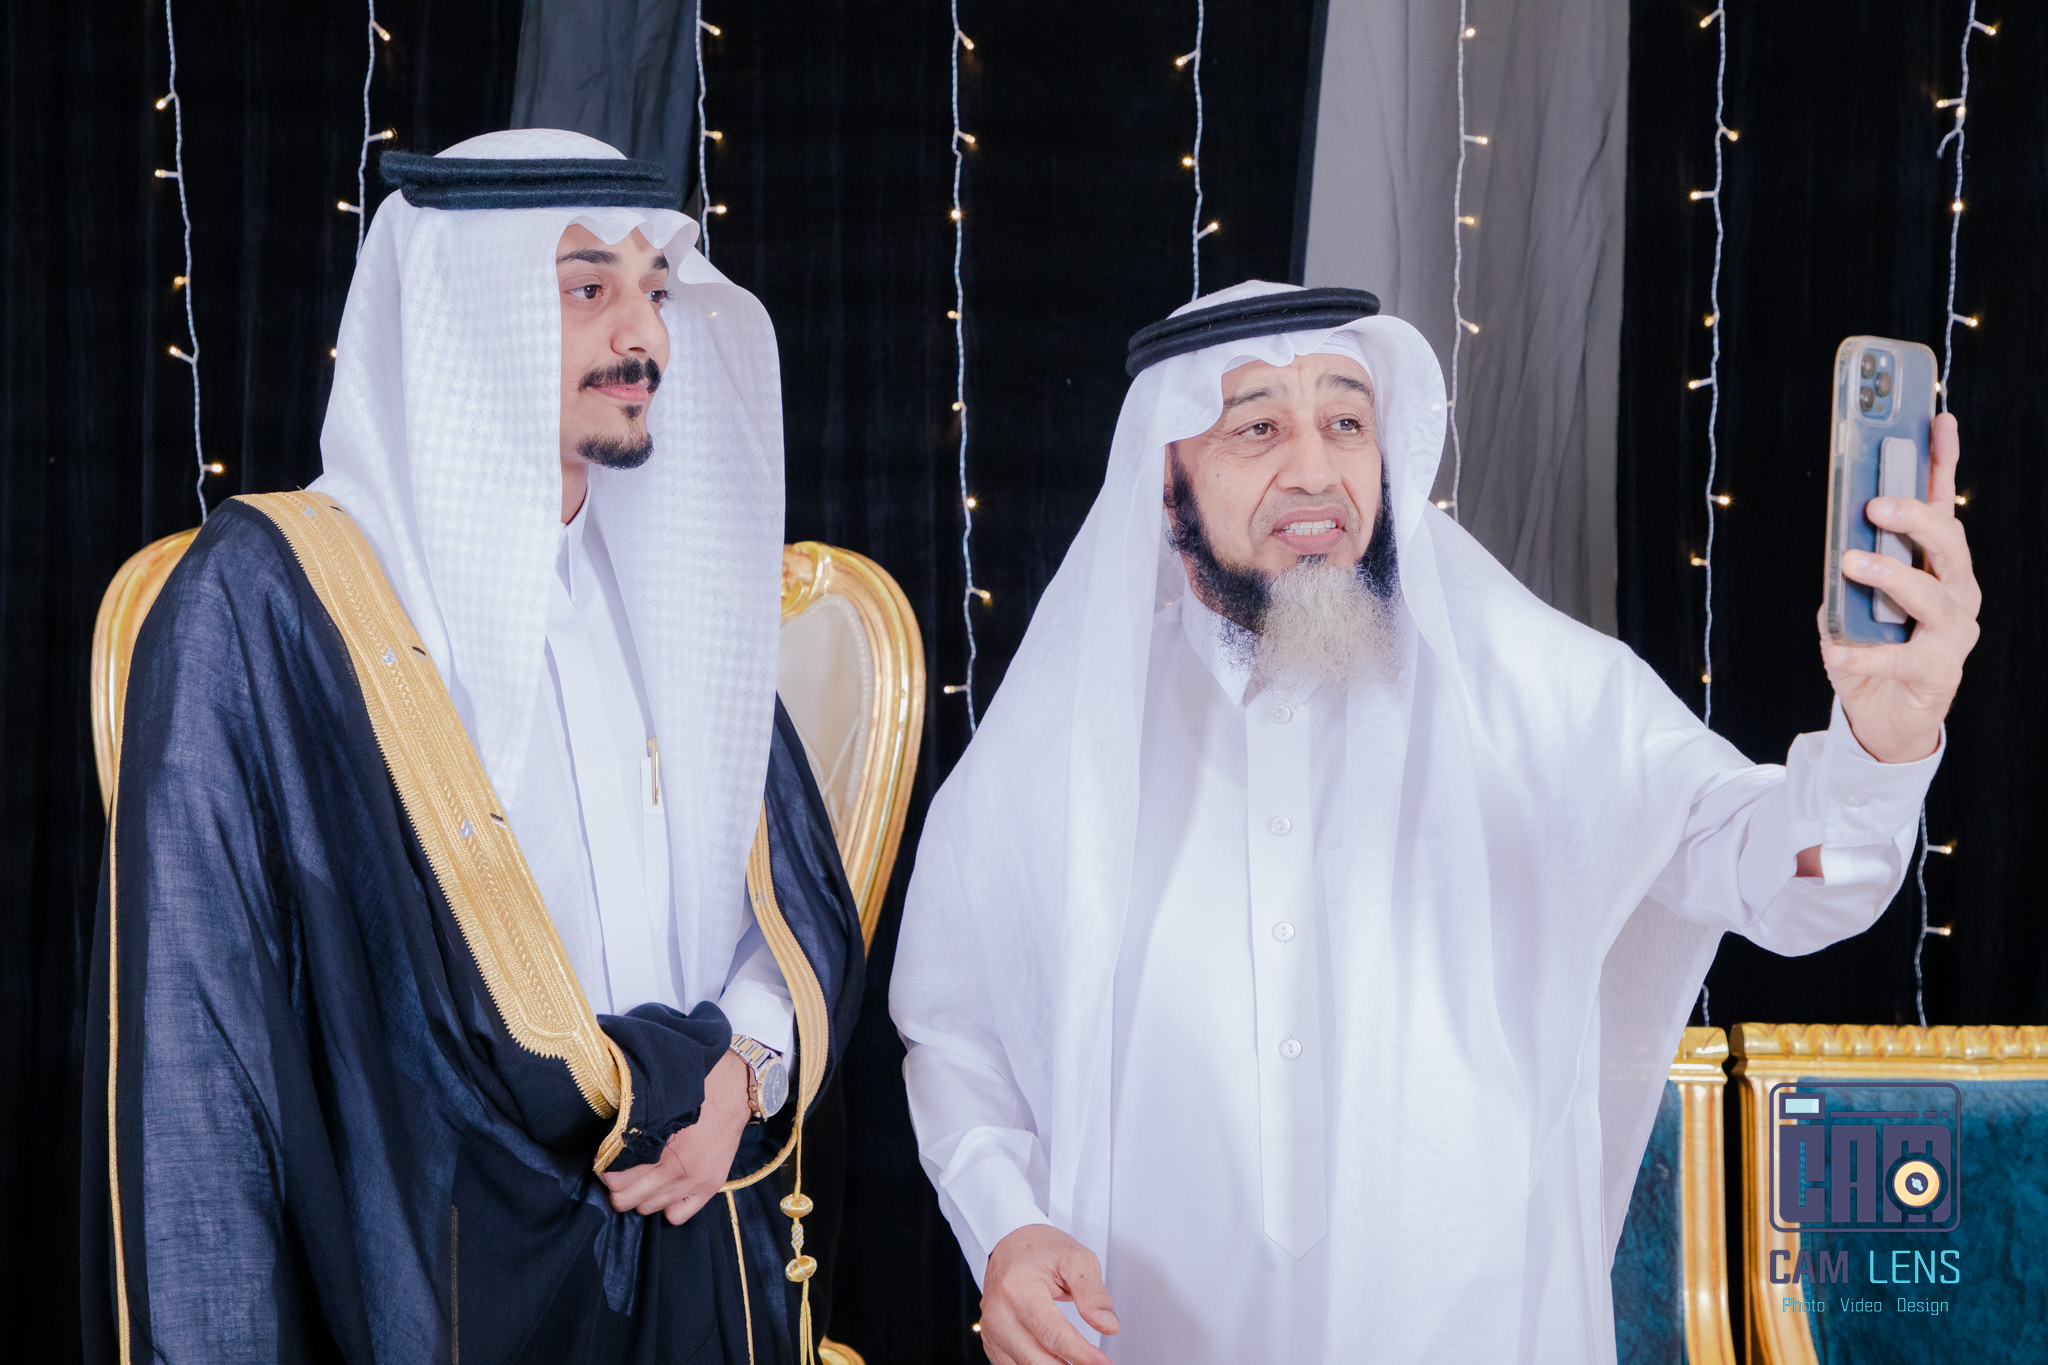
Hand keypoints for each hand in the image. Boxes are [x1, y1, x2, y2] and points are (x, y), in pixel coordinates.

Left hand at [598, 1049, 751, 1224]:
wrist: (733, 1095)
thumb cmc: (693, 1095)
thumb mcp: (659, 1108)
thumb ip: (636, 1131)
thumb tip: (611, 1147)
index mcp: (657, 1146)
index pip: (615, 1178)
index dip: (606, 1171)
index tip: (606, 1163)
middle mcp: (672, 1169)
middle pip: (626, 1199)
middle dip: (617, 1189)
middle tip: (619, 1177)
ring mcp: (691, 1182)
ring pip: (647, 1208)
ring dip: (641, 1196)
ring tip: (645, 1181)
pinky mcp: (708, 1187)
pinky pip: (676, 1216)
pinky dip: (667, 1207)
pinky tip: (667, 1191)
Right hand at [980, 1224, 1118, 1364]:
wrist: (1011, 1248)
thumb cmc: (1041, 1251)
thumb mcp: (1076, 1259)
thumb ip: (1093, 1295)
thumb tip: (1108, 1326)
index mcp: (1018, 1287)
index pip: (1053, 1333)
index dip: (1081, 1354)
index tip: (1104, 1363)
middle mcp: (999, 1312)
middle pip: (1036, 1359)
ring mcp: (992, 1330)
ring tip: (1081, 1364)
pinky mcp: (992, 1343)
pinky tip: (1060, 1363)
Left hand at [1821, 412, 1980, 762]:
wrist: (1884, 716)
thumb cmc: (1872, 648)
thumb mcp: (1852, 600)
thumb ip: (1848, 571)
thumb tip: (1838, 544)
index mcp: (1938, 567)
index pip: (1944, 507)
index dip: (1943, 463)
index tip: (1938, 419)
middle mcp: (1957, 592)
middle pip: (1948, 544)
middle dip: (1915, 518)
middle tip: (1876, 505)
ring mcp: (1954, 633)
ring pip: (1932, 593)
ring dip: (1890, 574)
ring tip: (1851, 563)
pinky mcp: (1938, 672)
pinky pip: (1900, 657)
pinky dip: (1862, 652)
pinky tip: (1832, 648)